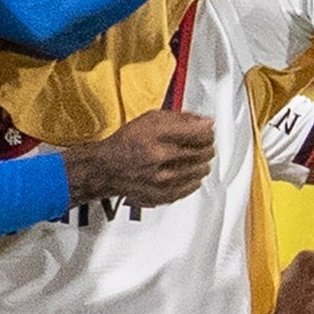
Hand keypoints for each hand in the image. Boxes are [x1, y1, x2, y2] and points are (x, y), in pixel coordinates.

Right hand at [63, 108, 214, 209]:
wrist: (106, 168)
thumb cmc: (126, 143)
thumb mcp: (151, 119)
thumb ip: (180, 118)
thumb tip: (205, 121)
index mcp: (156, 136)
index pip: (200, 133)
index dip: (208, 130)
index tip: (206, 129)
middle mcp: (159, 159)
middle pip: (203, 152)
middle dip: (206, 145)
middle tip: (202, 143)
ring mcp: (161, 180)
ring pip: (200, 171)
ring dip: (200, 162)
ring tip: (192, 157)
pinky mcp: (163, 196)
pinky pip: (191, 187)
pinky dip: (193, 179)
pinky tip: (186, 171)